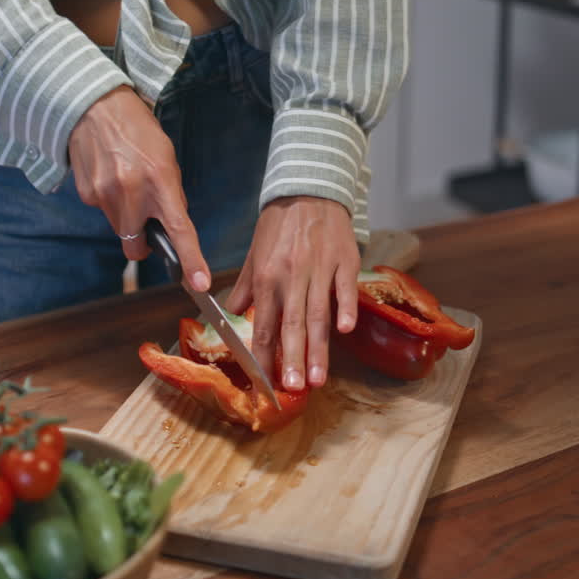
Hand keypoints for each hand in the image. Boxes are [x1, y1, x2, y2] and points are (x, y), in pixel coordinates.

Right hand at [68, 86, 210, 290]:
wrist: (94, 107)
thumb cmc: (137, 130)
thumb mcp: (165, 157)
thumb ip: (170, 194)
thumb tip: (171, 226)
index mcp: (159, 180)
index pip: (179, 230)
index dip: (191, 260)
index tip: (199, 284)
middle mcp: (131, 192)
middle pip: (137, 248)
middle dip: (143, 243)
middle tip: (145, 218)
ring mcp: (105, 195)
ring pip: (120, 232)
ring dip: (126, 219)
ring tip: (125, 183)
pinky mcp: (86, 195)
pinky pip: (103, 214)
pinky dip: (110, 203)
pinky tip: (109, 177)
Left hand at [226, 196, 359, 389]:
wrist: (309, 189)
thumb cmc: (280, 225)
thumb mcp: (254, 253)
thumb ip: (245, 286)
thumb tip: (231, 314)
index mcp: (267, 277)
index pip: (263, 324)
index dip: (264, 355)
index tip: (266, 382)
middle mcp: (291, 276)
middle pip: (291, 325)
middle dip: (292, 359)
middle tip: (294, 388)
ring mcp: (319, 269)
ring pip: (318, 314)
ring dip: (318, 348)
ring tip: (318, 378)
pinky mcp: (344, 261)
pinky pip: (344, 288)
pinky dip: (345, 308)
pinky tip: (346, 330)